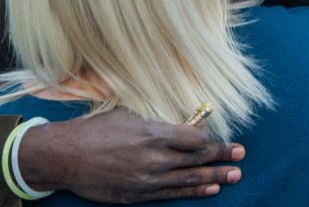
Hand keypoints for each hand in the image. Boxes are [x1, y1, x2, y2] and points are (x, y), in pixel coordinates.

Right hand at [17, 107, 244, 202]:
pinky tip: (210, 190)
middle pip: (197, 159)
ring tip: (234, 175)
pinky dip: (194, 192)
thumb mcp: (130, 115)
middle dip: (222, 157)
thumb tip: (182, 124)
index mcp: (153, 133)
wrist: (68, 156)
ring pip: (190, 179)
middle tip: (240, 155)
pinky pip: (173, 194)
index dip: (213, 140)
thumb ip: (158, 122)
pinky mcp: (140, 195)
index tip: (225, 139)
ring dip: (215, 177)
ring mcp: (148, 179)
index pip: (194, 139)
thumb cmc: (98, 129)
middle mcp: (155, 158)